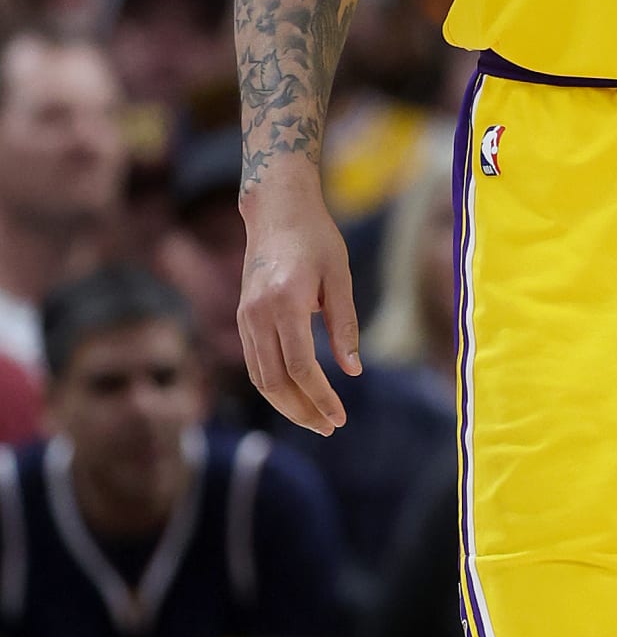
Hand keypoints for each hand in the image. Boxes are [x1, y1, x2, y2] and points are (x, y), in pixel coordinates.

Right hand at [238, 161, 360, 434]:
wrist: (276, 209)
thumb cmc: (316, 239)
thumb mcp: (340, 277)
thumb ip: (345, 325)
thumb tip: (353, 371)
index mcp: (284, 302)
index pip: (299, 367)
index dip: (320, 397)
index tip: (340, 417)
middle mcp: (257, 313)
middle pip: (274, 381)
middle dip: (302, 410)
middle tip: (329, 427)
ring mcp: (245, 316)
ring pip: (259, 377)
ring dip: (286, 405)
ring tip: (315, 420)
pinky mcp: (242, 317)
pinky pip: (254, 363)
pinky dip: (273, 386)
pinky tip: (296, 397)